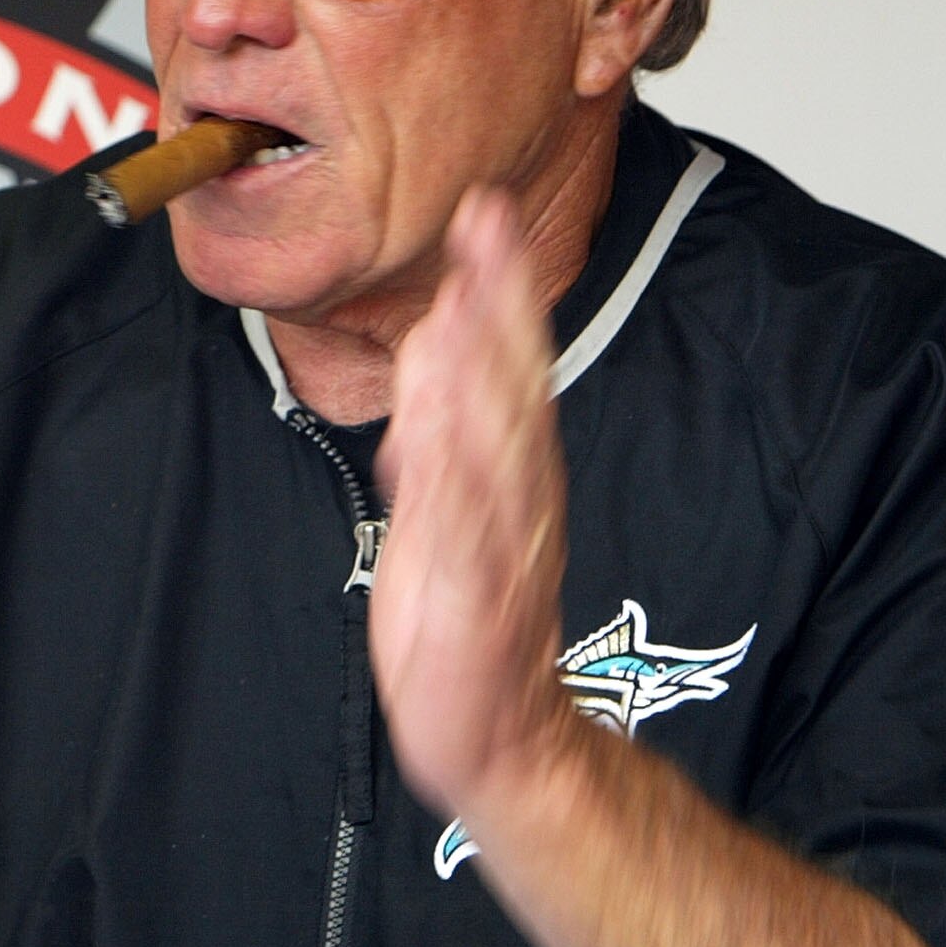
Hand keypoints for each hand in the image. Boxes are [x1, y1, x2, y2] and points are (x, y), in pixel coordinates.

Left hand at [369, 189, 582, 819]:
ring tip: (465, 302)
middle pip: (511, 385)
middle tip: (490, 223)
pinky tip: (446, 438)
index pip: (506, 364)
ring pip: (495, 446)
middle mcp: (511, 496)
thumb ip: (439, 427)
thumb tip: (434, 345)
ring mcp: (496, 545)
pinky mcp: (473, 601)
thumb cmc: (465, 618)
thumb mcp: (440, 504)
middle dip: (500, 302)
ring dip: (483, 373)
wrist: (497, 733)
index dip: (498, 287)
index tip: (487, 213)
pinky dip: (462, 485)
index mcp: (503, 472)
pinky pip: (467, 535)